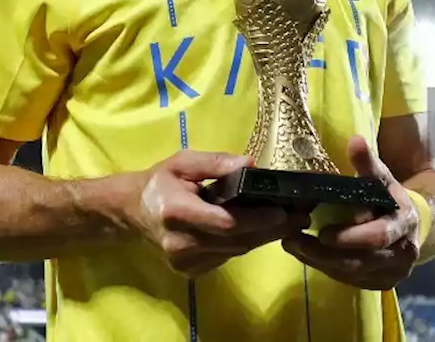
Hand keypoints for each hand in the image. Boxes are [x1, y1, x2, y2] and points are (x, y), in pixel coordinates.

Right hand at [132, 150, 310, 277]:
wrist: (133, 212)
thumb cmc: (161, 181)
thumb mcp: (183, 161)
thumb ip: (215, 162)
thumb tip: (251, 164)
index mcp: (176, 212)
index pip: (225, 222)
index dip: (257, 219)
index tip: (284, 211)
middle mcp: (180, 243)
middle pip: (236, 240)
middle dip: (271, 229)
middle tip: (301, 216)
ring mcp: (185, 263)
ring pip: (235, 251)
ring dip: (263, 236)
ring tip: (290, 220)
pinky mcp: (191, 272)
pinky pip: (227, 256)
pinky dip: (245, 242)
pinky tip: (261, 229)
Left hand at [282, 135, 420, 289]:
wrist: (410, 225)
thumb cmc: (388, 197)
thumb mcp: (381, 177)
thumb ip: (367, 162)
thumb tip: (355, 140)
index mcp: (404, 224)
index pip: (378, 235)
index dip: (350, 236)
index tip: (322, 232)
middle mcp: (403, 253)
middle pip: (360, 260)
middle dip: (324, 252)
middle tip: (292, 239)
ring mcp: (391, 272)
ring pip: (351, 273)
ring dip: (318, 261)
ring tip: (291, 244)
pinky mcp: (379, 283)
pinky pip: (348, 280)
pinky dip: (324, 269)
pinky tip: (304, 254)